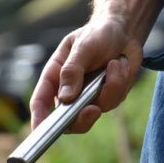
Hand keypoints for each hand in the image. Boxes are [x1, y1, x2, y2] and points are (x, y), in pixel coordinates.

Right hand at [29, 14, 143, 132]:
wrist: (124, 31)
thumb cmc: (97, 34)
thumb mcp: (82, 46)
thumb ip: (72, 71)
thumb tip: (66, 98)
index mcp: (54, 76)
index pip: (41, 102)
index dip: (39, 119)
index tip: (40, 131)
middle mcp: (69, 91)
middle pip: (68, 120)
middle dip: (81, 118)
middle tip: (93, 110)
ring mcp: (89, 97)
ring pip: (96, 110)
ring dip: (109, 87)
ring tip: (115, 63)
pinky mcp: (108, 97)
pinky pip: (114, 101)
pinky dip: (120, 82)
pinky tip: (120, 65)